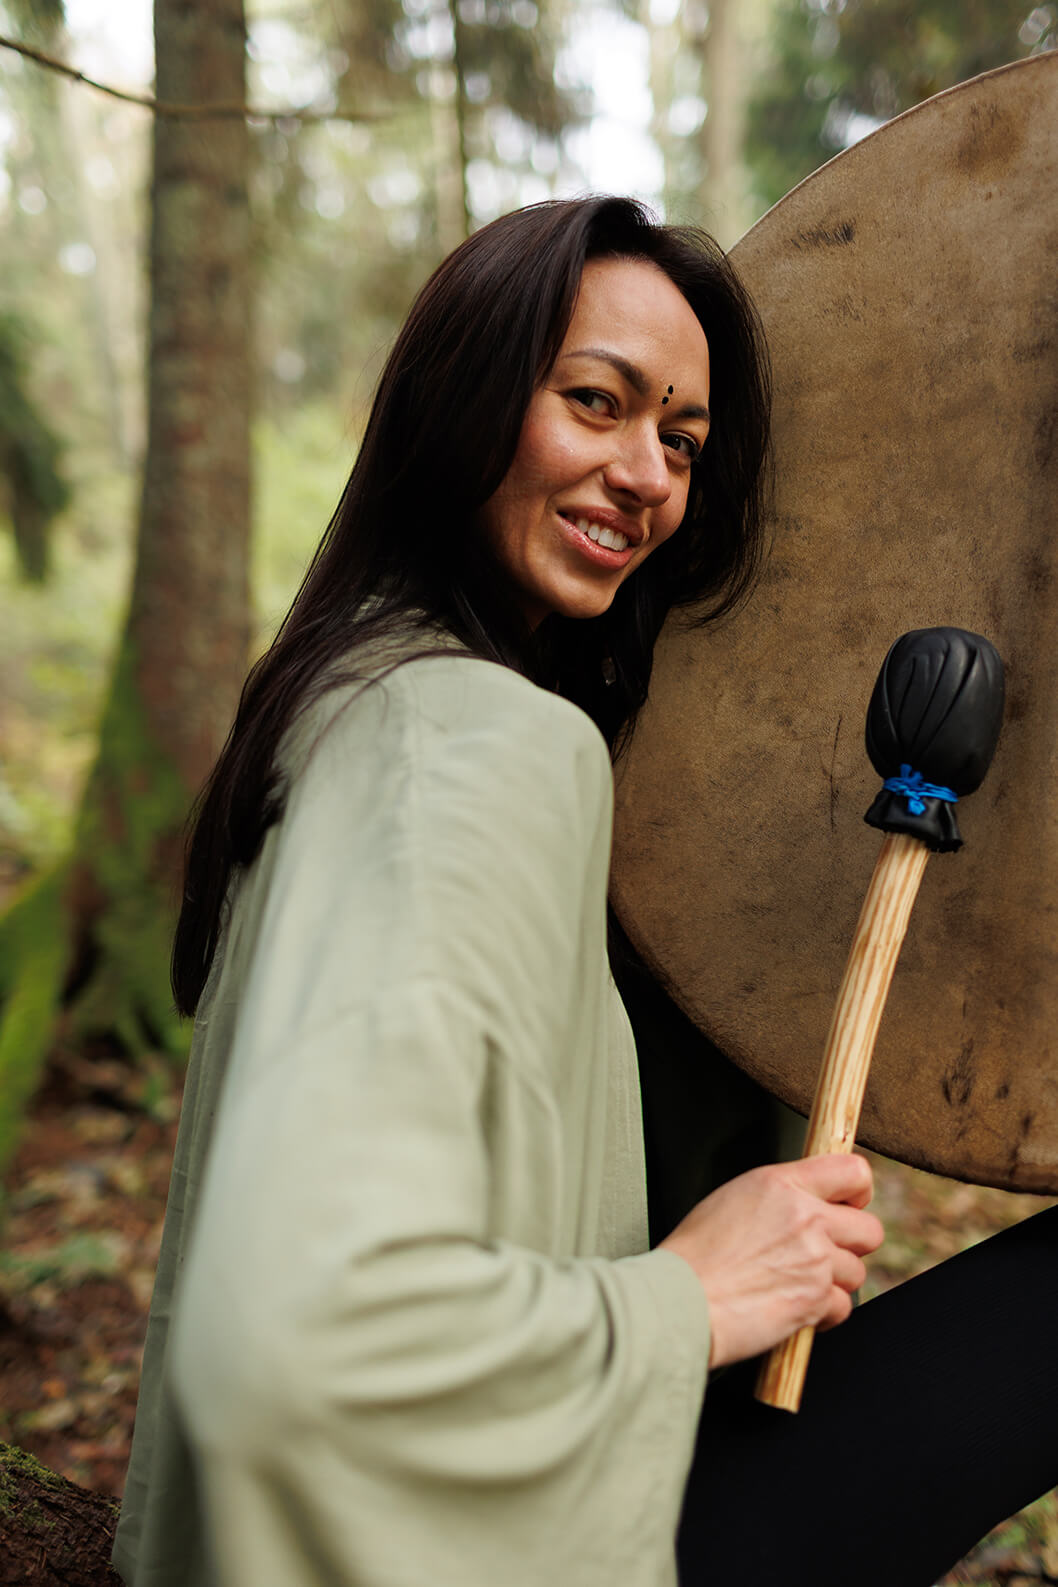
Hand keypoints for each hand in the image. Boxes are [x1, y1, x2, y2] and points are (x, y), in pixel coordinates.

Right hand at [659, 1154, 882, 1368]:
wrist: (680, 1299)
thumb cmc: (695, 1255)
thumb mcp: (733, 1198)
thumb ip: (780, 1195)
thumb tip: (808, 1201)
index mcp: (782, 1184)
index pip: (853, 1171)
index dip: (857, 1192)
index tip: (849, 1204)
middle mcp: (805, 1218)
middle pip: (870, 1229)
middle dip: (851, 1245)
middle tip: (824, 1253)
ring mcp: (815, 1261)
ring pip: (857, 1271)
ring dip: (833, 1282)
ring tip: (796, 1283)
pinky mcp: (815, 1300)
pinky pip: (843, 1307)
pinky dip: (824, 1314)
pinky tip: (795, 1307)